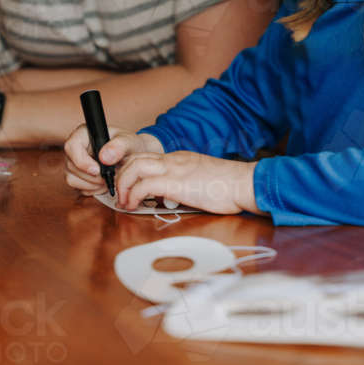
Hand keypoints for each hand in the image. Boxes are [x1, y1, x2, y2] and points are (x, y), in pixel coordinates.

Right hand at [63, 124, 163, 195]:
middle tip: (108, 177)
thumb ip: (120, 145)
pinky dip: (92, 190)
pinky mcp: (77, 177)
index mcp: (84, 134)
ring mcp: (75, 164)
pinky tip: (104, 184)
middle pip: (71, 166)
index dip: (81, 160)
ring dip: (92, 184)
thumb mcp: (129, 141)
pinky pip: (78, 188)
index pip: (72, 146)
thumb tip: (104, 157)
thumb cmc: (128, 145)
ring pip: (72, 179)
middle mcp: (76, 149)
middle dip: (91, 176)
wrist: (131, 157)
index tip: (97, 170)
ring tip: (108, 180)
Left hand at [115, 150, 261, 214]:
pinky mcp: (176, 183)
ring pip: (134, 166)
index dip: (131, 172)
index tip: (127, 188)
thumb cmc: (228, 187)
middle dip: (121, 177)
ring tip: (124, 201)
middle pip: (135, 158)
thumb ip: (183, 185)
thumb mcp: (200, 181)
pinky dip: (133, 196)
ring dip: (123, 184)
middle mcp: (173, 159)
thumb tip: (170, 198)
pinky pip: (144, 185)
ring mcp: (174, 169)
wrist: (243, 183)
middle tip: (120, 195)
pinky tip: (133, 206)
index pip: (146, 158)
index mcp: (179, 159)